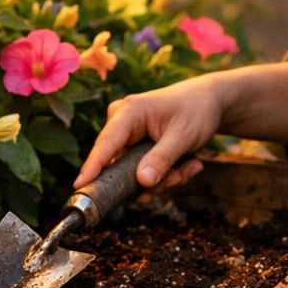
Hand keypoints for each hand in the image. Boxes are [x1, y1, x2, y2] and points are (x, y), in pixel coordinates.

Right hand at [73, 75, 223, 193]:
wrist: (209, 101)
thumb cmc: (197, 110)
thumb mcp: (184, 135)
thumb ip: (162, 158)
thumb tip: (142, 183)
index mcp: (129, 112)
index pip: (106, 144)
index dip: (92, 167)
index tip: (79, 186)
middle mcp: (121, 124)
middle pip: (121, 167)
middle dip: (152, 180)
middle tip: (180, 176)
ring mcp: (127, 138)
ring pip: (134, 175)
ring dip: (164, 180)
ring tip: (190, 166)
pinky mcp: (135, 149)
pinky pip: (143, 174)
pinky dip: (166, 176)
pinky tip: (188, 164)